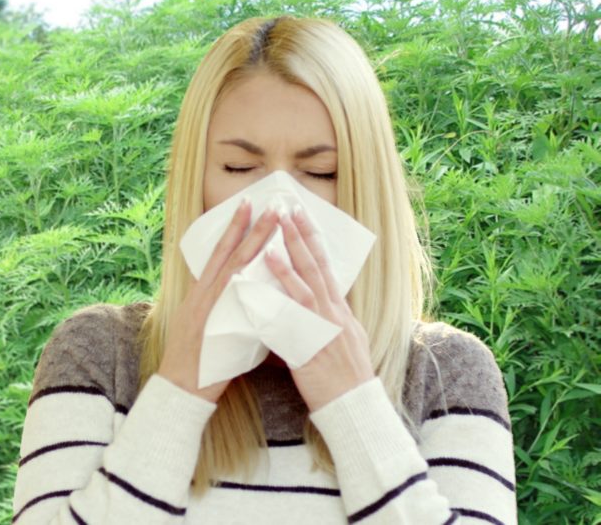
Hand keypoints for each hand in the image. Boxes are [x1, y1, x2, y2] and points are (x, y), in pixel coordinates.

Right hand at [157, 201, 278, 402]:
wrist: (180, 389)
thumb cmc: (197, 364)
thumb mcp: (206, 326)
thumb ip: (224, 307)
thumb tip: (247, 295)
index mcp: (202, 294)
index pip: (220, 254)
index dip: (234, 229)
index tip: (248, 206)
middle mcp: (204, 294)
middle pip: (230, 253)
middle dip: (250, 227)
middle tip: (269, 203)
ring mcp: (209, 307)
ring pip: (234, 266)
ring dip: (254, 241)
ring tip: (273, 220)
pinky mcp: (214, 322)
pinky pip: (234, 295)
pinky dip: (249, 276)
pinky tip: (266, 260)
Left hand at [264, 208, 375, 411]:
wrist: (354, 406)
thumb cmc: (345, 378)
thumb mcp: (344, 340)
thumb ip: (329, 318)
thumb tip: (320, 301)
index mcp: (340, 310)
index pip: (325, 266)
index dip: (313, 240)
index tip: (302, 216)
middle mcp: (335, 314)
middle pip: (317, 268)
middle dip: (301, 238)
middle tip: (287, 209)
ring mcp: (324, 330)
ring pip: (305, 290)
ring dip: (288, 265)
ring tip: (271, 242)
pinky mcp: (312, 349)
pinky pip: (291, 325)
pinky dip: (277, 307)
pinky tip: (263, 294)